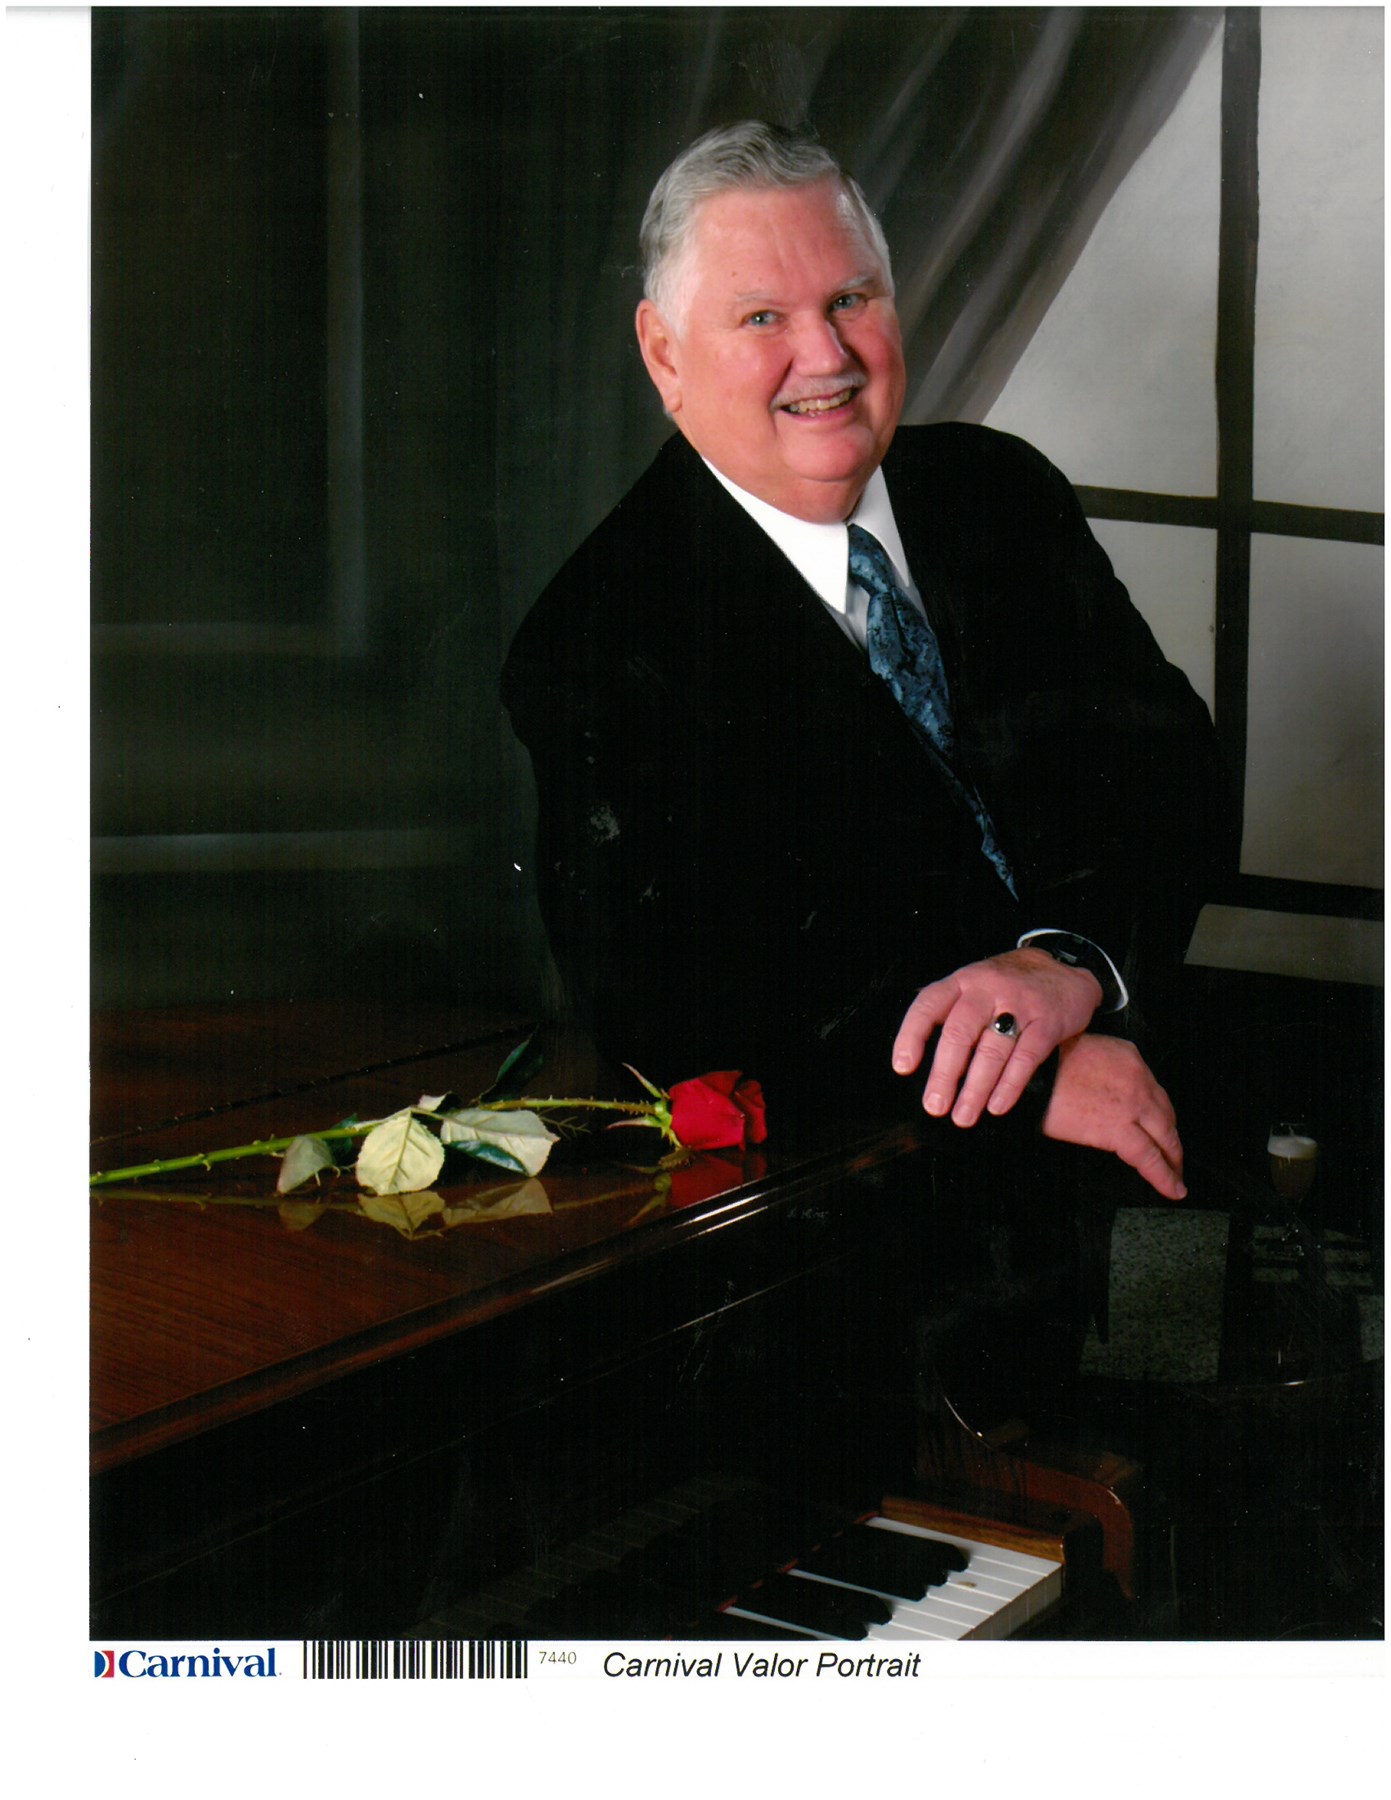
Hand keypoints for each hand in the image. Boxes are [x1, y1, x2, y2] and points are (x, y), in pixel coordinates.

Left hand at [892, 949, 1102, 1125]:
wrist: (1065, 969)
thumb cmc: (1009, 986)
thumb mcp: (975, 985)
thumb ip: (951, 1012)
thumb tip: (919, 1058)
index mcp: (962, 981)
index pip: (928, 1005)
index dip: (911, 1035)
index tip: (903, 1067)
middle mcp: (987, 989)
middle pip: (959, 1033)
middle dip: (944, 1074)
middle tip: (935, 1106)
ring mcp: (1020, 1004)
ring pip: (992, 1050)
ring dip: (976, 1088)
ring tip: (963, 1116)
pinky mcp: (1048, 1021)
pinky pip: (1026, 1057)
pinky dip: (1010, 1085)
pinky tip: (996, 1105)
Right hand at [1041, 1034, 1185, 1199]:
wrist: (1029, 1072)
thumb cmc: (1042, 1063)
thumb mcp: (1081, 1052)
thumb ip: (1100, 1071)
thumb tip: (1098, 1094)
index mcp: (1127, 1056)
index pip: (1152, 1089)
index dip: (1158, 1112)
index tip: (1159, 1124)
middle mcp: (1138, 1079)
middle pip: (1166, 1114)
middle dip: (1172, 1138)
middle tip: (1174, 1156)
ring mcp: (1134, 1104)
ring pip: (1166, 1137)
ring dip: (1173, 1160)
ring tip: (1176, 1177)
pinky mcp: (1120, 1129)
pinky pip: (1150, 1158)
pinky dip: (1165, 1177)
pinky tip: (1173, 1189)